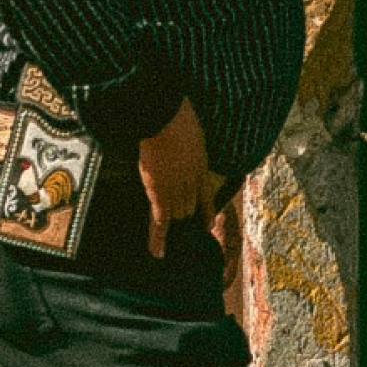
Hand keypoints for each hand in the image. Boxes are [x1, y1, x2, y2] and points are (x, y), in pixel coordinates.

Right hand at [138, 100, 210, 258]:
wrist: (163, 115)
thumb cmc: (174, 112)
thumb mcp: (187, 127)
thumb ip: (185, 139)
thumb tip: (175, 138)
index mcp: (201, 166)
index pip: (206, 196)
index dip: (206, 212)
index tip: (208, 224)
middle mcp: (192, 181)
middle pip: (189, 208)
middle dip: (183, 216)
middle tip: (173, 230)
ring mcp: (177, 188)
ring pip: (176, 215)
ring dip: (170, 222)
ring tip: (164, 240)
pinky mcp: (161, 193)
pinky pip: (160, 221)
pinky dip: (158, 239)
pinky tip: (157, 254)